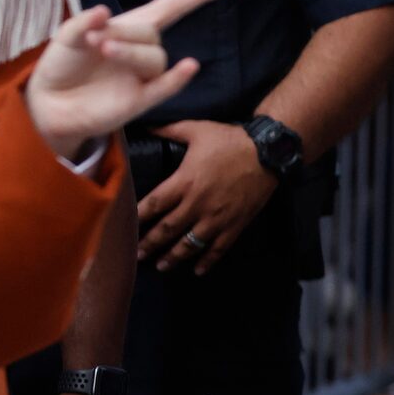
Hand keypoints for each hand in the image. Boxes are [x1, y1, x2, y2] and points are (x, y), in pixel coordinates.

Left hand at [24, 0, 224, 157]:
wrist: (47, 103)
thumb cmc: (62, 64)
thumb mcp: (66, 36)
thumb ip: (82, 22)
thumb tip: (103, 12)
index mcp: (130, 28)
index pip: (173, 6)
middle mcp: (141, 50)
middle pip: (152, 35)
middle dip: (125, 34)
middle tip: (93, 40)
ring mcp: (142, 77)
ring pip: (154, 59)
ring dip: (130, 52)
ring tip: (102, 51)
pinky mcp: (139, 101)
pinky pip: (165, 88)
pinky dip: (177, 78)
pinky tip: (189, 66)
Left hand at [136, 115, 279, 271]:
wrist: (268, 151)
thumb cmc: (230, 139)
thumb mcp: (197, 129)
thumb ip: (169, 129)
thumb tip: (145, 124)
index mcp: (184, 182)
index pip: (152, 205)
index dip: (137, 219)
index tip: (125, 228)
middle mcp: (197, 204)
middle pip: (167, 230)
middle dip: (149, 244)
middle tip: (137, 255)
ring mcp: (216, 217)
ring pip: (189, 245)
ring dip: (173, 257)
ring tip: (161, 266)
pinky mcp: (235, 224)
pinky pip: (218, 249)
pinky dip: (207, 261)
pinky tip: (198, 270)